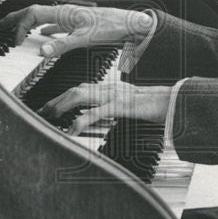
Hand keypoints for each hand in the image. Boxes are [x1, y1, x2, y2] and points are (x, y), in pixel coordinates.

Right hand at [0, 4, 152, 54]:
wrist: (130, 24)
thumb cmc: (111, 27)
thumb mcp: (85, 38)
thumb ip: (62, 45)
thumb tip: (41, 50)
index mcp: (63, 13)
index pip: (32, 15)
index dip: (19, 26)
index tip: (14, 41)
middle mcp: (65, 13)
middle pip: (33, 13)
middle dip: (16, 19)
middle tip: (0, 26)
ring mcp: (71, 18)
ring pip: (43, 18)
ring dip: (28, 24)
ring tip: (17, 29)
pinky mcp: (78, 24)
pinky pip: (54, 24)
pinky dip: (44, 29)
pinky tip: (44, 34)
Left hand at [39, 81, 171, 134]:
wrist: (175, 101)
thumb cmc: (155, 106)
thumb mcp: (130, 106)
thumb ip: (114, 108)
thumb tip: (100, 118)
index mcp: (111, 88)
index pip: (82, 88)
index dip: (63, 97)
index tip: (50, 107)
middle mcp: (110, 88)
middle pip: (76, 88)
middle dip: (56, 100)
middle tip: (42, 113)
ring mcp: (115, 95)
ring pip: (81, 95)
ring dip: (62, 106)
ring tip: (49, 118)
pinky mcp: (121, 105)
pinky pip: (96, 112)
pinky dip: (80, 121)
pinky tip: (71, 130)